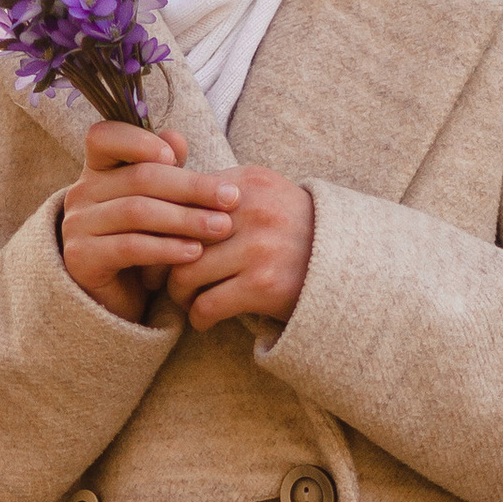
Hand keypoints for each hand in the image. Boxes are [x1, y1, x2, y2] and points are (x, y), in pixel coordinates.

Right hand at [60, 121, 239, 321]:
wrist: (119, 298)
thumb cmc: (145, 240)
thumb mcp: (160, 202)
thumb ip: (167, 170)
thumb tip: (176, 137)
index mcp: (98, 169)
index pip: (105, 136)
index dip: (138, 140)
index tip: (176, 156)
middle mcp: (82, 193)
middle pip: (139, 178)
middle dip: (191, 187)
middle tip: (230, 199)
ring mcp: (77, 226)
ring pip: (137, 212)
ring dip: (185, 219)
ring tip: (221, 228)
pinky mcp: (82, 259)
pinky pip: (130, 247)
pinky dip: (166, 248)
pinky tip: (195, 252)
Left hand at [165, 165, 313, 328]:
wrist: (350, 263)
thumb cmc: (294, 230)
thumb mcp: (264, 194)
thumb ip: (221, 191)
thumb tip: (161, 194)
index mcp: (246, 182)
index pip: (181, 199)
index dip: (158, 225)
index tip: (152, 243)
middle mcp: (251, 210)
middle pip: (177, 237)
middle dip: (161, 263)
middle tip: (158, 279)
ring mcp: (257, 247)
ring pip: (186, 274)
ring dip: (178, 295)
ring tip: (185, 300)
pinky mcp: (263, 285)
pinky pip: (207, 305)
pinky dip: (198, 317)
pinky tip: (203, 319)